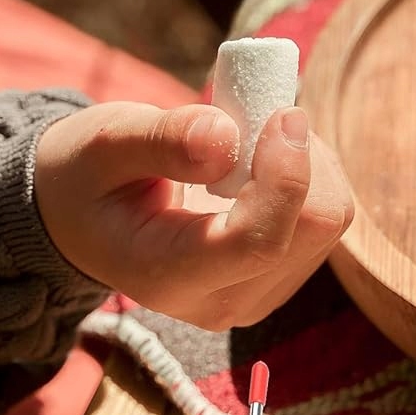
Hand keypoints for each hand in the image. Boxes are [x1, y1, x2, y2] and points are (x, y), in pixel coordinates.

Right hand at [35, 102, 351, 329]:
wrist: (86, 216)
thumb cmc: (90, 174)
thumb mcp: (103, 142)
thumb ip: (160, 140)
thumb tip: (227, 138)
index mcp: (169, 277)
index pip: (258, 243)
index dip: (285, 176)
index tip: (283, 114)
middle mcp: (221, 302)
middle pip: (312, 229)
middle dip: (299, 157)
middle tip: (257, 112)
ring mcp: (257, 296)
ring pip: (329, 221)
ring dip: (308, 162)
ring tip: (250, 135)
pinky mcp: (280, 277)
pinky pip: (326, 220)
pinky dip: (309, 175)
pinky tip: (261, 160)